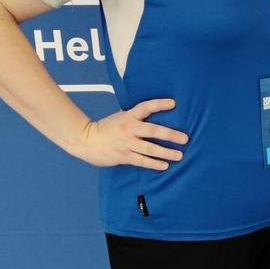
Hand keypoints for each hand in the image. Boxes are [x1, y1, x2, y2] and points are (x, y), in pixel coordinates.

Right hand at [71, 98, 188, 169]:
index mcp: (128, 117)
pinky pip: (142, 161)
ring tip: (179, 155)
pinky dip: (154, 163)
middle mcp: (129, 129)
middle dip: (170, 134)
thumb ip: (135, 118)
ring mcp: (126, 144)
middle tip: (184, 138)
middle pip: (153, 130)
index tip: (173, 103)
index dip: (159, 104)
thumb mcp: (121, 118)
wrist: (85, 140)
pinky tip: (164, 165)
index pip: (146, 107)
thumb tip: (154, 116)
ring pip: (150, 148)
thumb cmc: (106, 128)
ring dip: (166, 152)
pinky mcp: (124, 156)